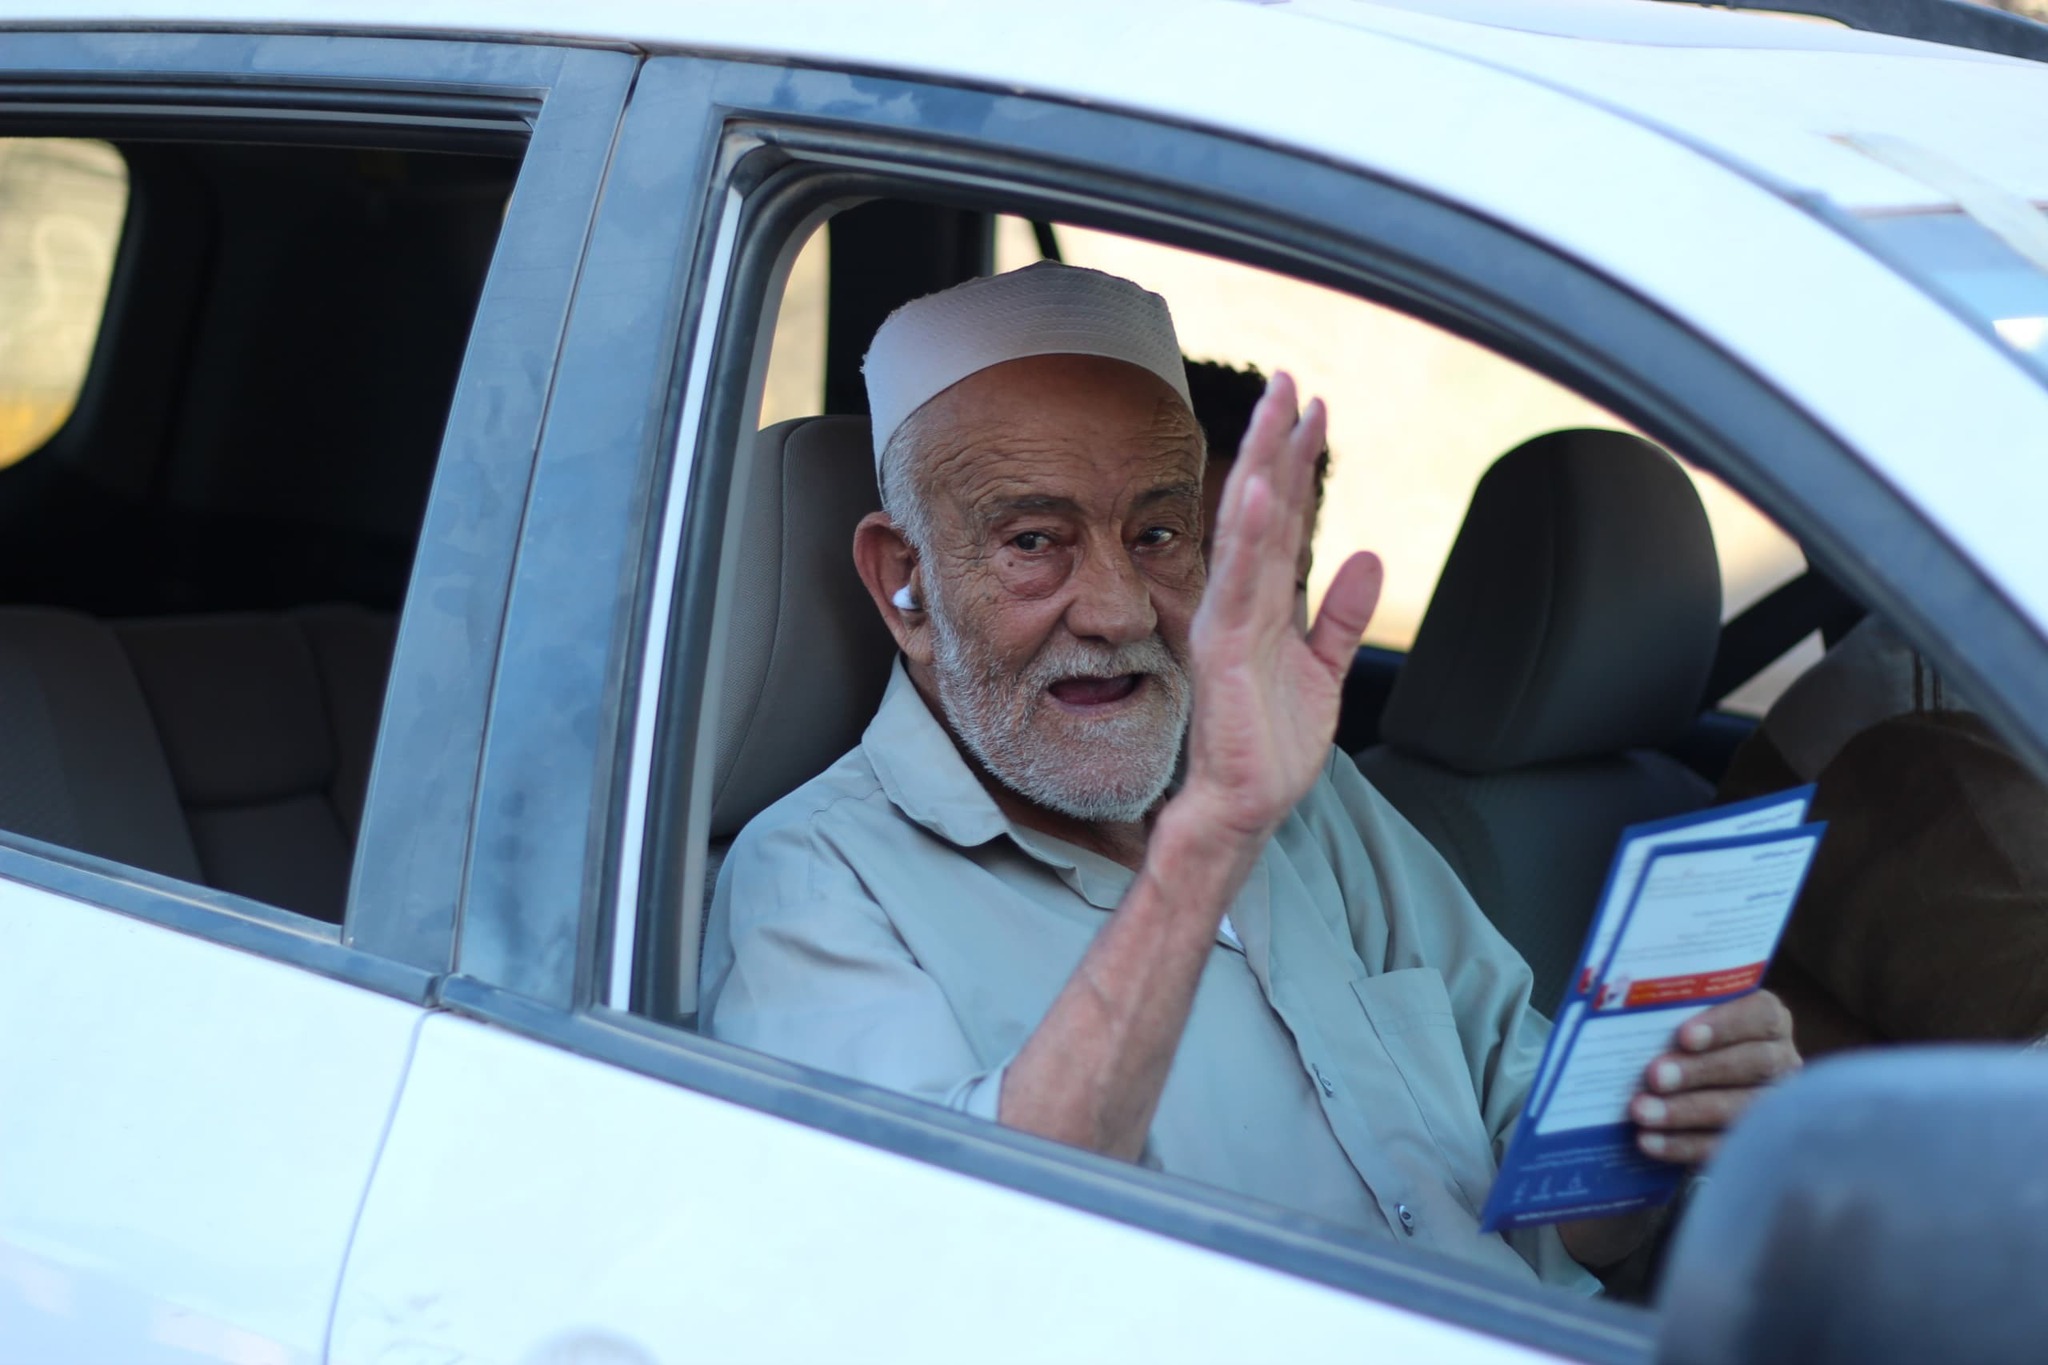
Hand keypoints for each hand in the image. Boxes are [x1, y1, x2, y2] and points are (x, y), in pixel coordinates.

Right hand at [1178, 373, 1381, 841]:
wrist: (1243, 806)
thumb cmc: (1271, 746)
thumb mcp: (1323, 670)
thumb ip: (1340, 614)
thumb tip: (1366, 555)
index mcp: (1263, 603)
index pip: (1283, 518)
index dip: (1299, 463)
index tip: (1316, 409)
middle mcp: (1239, 600)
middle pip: (1260, 506)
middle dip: (1275, 442)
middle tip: (1290, 380)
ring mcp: (1228, 620)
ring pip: (1247, 529)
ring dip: (1262, 466)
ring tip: (1276, 410)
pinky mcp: (1225, 649)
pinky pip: (1238, 581)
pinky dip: (1248, 535)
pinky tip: (1261, 488)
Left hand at [1630, 990, 1800, 1164]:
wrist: (1694, 1085)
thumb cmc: (1684, 1040)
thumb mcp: (1684, 1020)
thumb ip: (1670, 1012)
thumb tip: (1617, 1002)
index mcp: (1769, 1021)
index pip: (1761, 1015)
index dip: (1725, 1025)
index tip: (1685, 1036)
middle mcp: (1781, 1060)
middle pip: (1752, 1063)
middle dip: (1700, 1071)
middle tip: (1654, 1076)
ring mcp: (1775, 1103)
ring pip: (1741, 1108)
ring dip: (1686, 1111)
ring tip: (1643, 1112)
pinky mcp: (1758, 1143)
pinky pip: (1724, 1146)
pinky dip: (1683, 1145)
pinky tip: (1649, 1141)